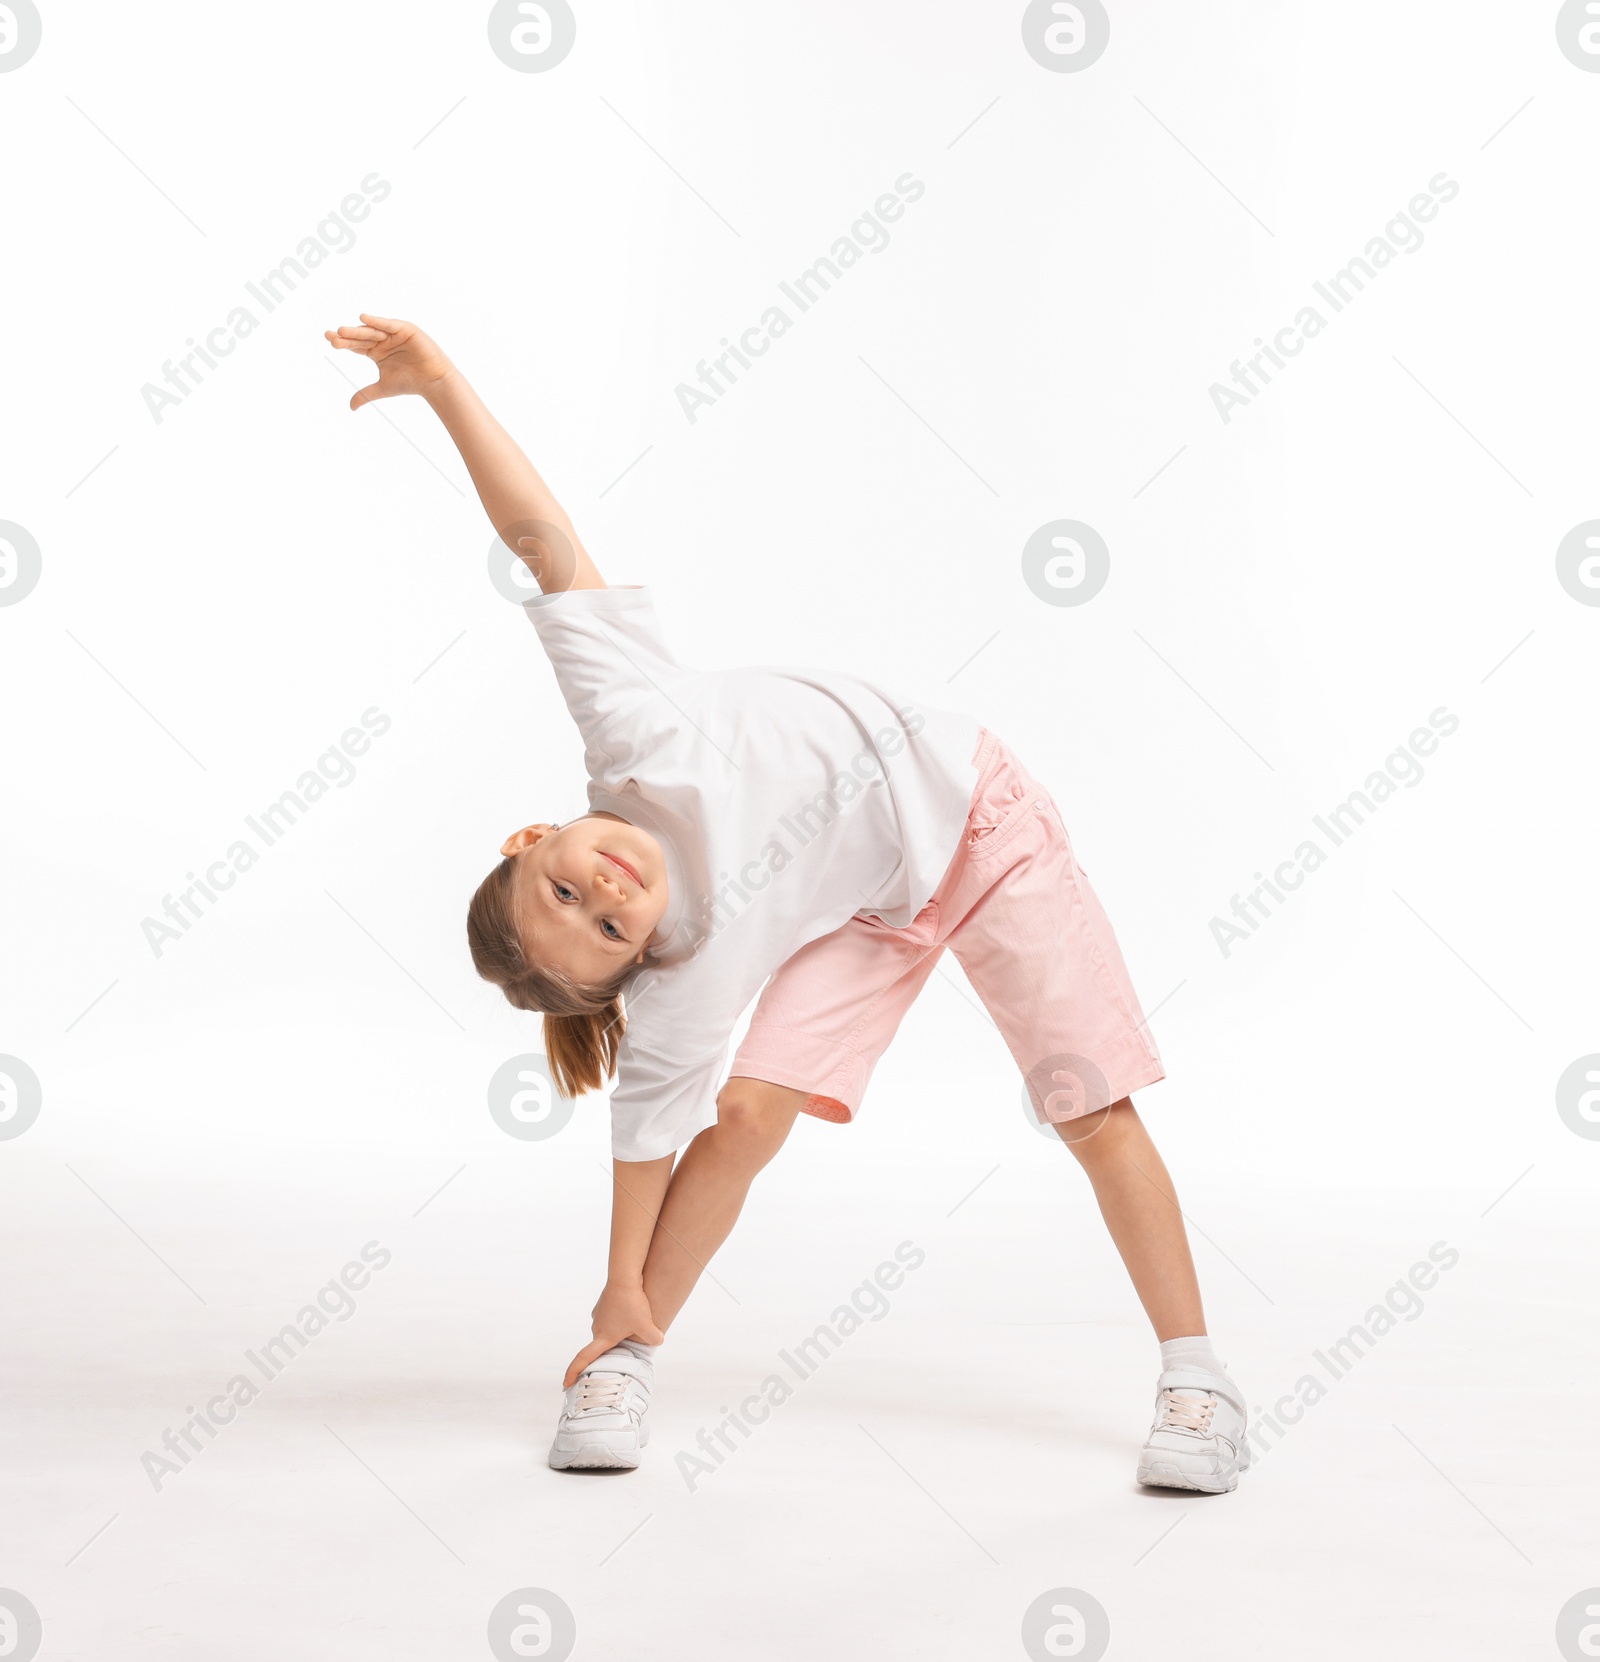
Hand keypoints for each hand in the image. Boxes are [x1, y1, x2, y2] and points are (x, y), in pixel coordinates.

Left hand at [324, 314, 454, 408]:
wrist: (432, 381)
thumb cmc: (410, 383)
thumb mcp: (383, 388)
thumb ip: (366, 394)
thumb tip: (350, 407)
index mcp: (375, 351)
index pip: (356, 345)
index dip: (343, 343)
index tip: (330, 341)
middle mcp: (383, 340)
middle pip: (361, 337)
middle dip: (347, 336)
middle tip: (332, 337)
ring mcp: (393, 333)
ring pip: (372, 330)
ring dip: (358, 330)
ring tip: (343, 331)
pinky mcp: (405, 329)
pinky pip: (388, 324)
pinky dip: (376, 321)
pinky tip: (363, 318)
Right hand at [562, 1281, 664, 1387]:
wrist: (624, 1276)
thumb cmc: (632, 1303)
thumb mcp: (647, 1325)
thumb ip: (654, 1338)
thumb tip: (658, 1341)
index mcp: (603, 1337)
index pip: (584, 1358)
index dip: (573, 1372)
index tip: (566, 1384)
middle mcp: (597, 1327)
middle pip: (603, 1344)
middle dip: (613, 1348)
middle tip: (627, 1349)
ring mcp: (599, 1314)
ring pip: (609, 1330)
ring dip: (619, 1331)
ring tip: (635, 1324)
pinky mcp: (604, 1304)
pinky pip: (611, 1317)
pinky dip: (620, 1319)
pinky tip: (632, 1312)